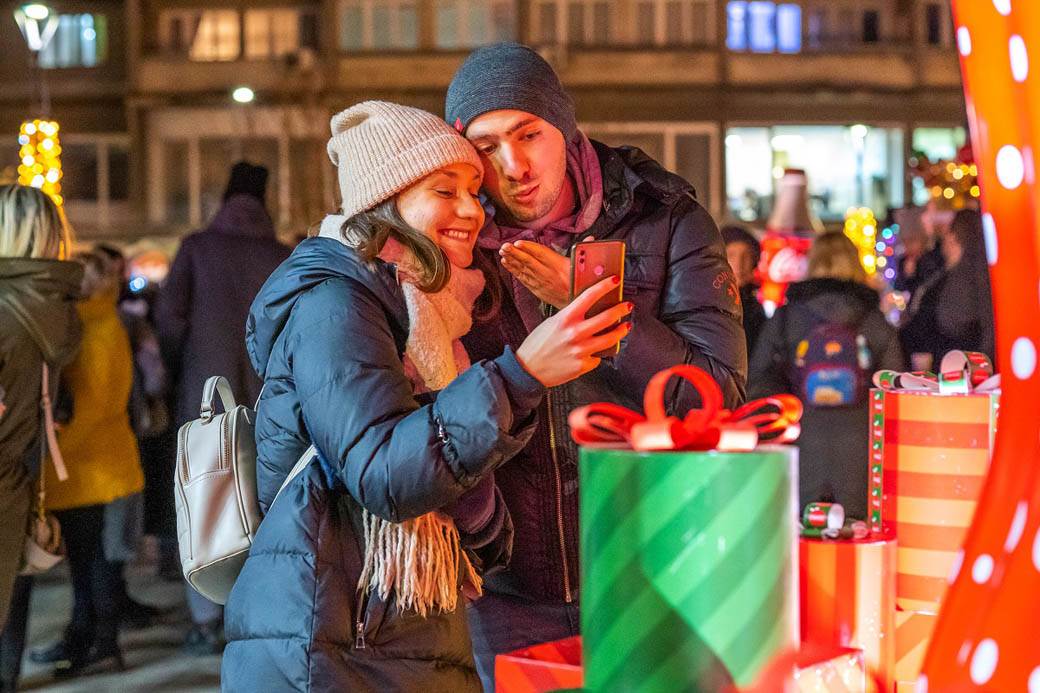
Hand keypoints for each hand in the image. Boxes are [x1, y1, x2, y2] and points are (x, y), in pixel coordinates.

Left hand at [500, 238, 588, 309]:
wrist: (580, 307)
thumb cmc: (583, 285)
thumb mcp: (586, 268)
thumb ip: (585, 251)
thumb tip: (592, 237)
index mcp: (561, 267)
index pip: (542, 255)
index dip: (529, 248)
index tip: (517, 243)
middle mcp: (549, 275)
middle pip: (529, 262)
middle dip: (515, 253)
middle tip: (504, 246)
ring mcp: (542, 284)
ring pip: (524, 270)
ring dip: (512, 261)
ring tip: (502, 252)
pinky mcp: (538, 290)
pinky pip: (524, 279)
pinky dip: (515, 271)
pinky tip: (507, 264)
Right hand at [515, 276, 632, 387]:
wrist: (528, 370)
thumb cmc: (538, 345)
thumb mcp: (552, 323)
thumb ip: (570, 317)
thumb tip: (590, 310)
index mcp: (565, 318)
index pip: (589, 296)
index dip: (604, 286)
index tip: (614, 281)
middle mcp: (574, 333)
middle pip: (607, 317)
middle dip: (621, 309)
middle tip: (627, 305)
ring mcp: (580, 350)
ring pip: (610, 338)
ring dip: (621, 331)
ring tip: (626, 326)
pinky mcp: (582, 366)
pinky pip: (597, 358)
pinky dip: (597, 354)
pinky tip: (593, 352)